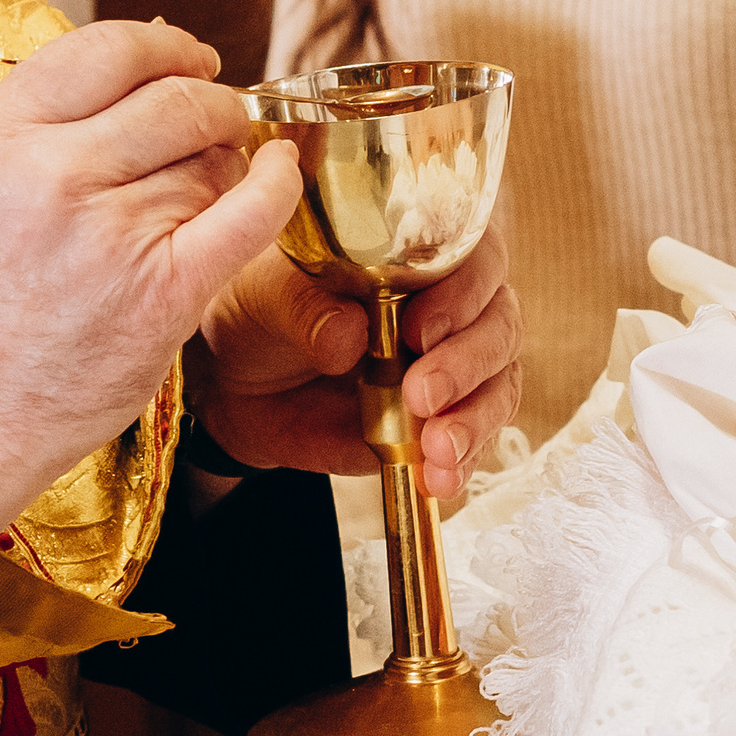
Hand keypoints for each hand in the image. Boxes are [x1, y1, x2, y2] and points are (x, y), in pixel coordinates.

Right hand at [0, 21, 299, 735]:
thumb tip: (140, 80)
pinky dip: (275, 184)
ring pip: (207, 162)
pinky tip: (281, 171)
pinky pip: (246, 214)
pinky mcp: (161, 293)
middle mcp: (45, 172)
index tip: (190, 60)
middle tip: (225, 118)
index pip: (104, 49)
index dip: (164, 47)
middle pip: (171, 99)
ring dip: (227, 165)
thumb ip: (36, 136)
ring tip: (214, 189)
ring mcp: (106, 233)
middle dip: (212, 101)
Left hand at [194, 229, 523, 499]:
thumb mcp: (265, 297)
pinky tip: (439, 479)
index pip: (475, 256)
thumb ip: (304, 307)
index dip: (462, 292)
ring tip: (437, 449)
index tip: (419, 329)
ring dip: (474, 421)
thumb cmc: (260, 313)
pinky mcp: (440, 424)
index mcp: (418, 255)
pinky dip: (462, 464)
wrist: (236, 384)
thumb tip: (347, 333)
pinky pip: (473, 443)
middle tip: (422, 393)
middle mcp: (451, 307)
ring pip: (498, 387)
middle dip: (467, 363)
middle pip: (499, 325)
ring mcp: (452, 369)